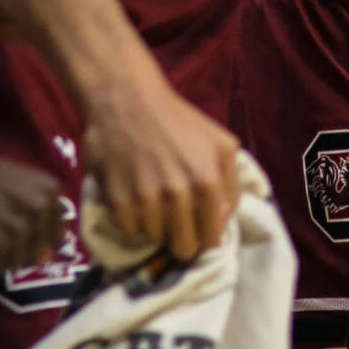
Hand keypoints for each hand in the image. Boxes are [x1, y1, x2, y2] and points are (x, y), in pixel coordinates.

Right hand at [0, 144, 70, 274]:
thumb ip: (37, 210)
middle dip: (14, 250)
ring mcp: (20, 228)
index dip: (33, 240)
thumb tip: (48, 250)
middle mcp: (40, 210)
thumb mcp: (21, 183)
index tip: (15, 234)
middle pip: (34, 253)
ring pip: (14, 263)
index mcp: (50, 192)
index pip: (54, 237)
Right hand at [84, 81, 241, 261]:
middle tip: (173, 218)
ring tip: (152, 198)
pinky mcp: (117, 201)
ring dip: (154, 225)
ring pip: (154, 239)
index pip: (211, 239)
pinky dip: (131, 219)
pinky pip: (128, 230)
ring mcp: (145, 200)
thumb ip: (231, 184)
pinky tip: (133, 195)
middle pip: (183, 247)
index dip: (204, 236)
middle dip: (181, 236)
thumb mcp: (221, 143)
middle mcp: (178, 195)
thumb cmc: (178, 121)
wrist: (126, 100)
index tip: (196, 227)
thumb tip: (224, 220)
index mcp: (208, 183)